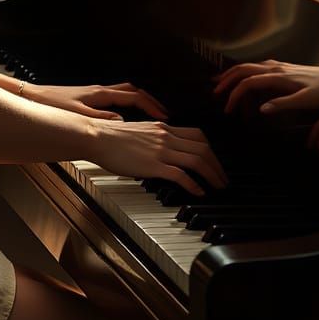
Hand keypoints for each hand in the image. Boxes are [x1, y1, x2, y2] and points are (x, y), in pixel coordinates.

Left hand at [26, 81, 167, 120]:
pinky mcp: (88, 99)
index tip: (163, 115)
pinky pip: (114, 99)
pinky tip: (124, 118)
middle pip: (132, 92)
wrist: (35, 98)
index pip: (133, 97)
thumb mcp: (79, 114)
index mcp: (100, 94)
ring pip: (123, 94)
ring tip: (149, 115)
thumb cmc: (53, 104)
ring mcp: (94, 94)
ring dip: (138, 102)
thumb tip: (122, 121)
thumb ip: (102, 118)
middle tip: (162, 113)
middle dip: (149, 101)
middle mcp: (100, 91)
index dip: (151, 106)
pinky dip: (125, 105)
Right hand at [90, 120, 228, 195]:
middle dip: (217, 164)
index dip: (210, 149)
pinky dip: (194, 184)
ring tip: (218, 186)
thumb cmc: (111, 137)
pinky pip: (181, 174)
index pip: (197, 135)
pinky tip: (199, 192)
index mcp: (162, 127)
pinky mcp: (154, 164)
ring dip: (212, 175)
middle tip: (222, 178)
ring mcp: (161, 150)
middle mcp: (166, 136)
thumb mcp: (138, 132)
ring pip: (198, 160)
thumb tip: (162, 149)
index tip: (214, 161)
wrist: (96, 136)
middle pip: (203, 147)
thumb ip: (153, 138)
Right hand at [213, 59, 318, 114]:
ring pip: (249, 67)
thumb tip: (260, 109)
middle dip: (227, 80)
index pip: (247, 82)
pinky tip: (248, 82)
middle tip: (215, 92)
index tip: (228, 108)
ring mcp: (279, 67)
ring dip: (234, 76)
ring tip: (224, 85)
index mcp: (278, 76)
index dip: (234, 94)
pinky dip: (246, 75)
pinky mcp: (284, 69)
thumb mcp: (306, 101)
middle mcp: (275, 68)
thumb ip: (282, 104)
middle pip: (243, 69)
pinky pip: (258, 69)